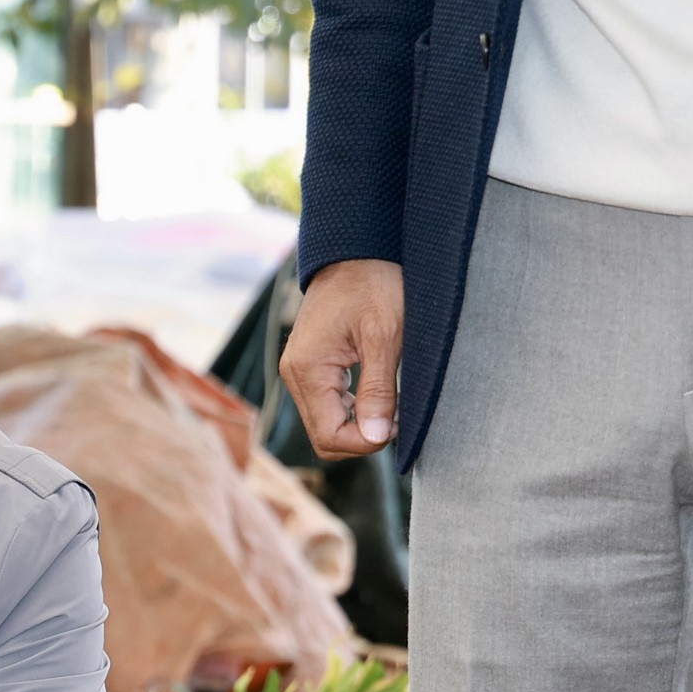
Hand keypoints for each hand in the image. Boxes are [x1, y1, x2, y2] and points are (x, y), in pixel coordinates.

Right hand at [280, 258, 404, 458]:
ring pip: (325, 424)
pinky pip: (326, 405)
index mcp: (307, 370)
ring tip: (391, 405)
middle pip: (323, 436)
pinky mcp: (310, 366)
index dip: (365, 442)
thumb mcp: (384, 337)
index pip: (329, 435)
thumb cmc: (373, 283)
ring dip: (358, 425)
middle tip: (398, 417)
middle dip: (361, 437)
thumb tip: (376, 437)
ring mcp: (300, 371)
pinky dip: (351, 410)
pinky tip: (377, 395)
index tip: (398, 425)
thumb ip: (378, 390)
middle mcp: (295, 375)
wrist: (356, 249)